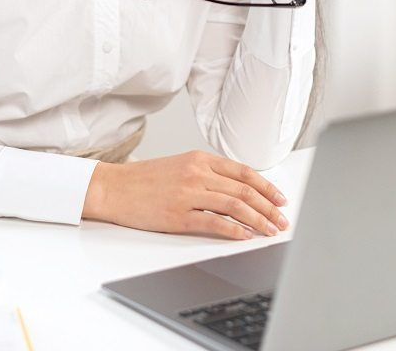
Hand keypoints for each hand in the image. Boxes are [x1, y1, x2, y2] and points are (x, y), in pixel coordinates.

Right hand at [83, 150, 289, 239]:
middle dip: (268, 207)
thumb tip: (238, 189)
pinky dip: (234, 230)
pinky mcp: (179, 215)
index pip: (244, 172)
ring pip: (234, 205)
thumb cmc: (145, 179)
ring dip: (258, 220)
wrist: (114, 188)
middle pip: (244, 190)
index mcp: (200, 159)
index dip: (267, 187)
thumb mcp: (180, 165)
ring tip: (269, 230)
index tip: (280, 199)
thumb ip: (208, 173)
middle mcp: (197, 173)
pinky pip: (214, 222)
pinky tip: (245, 237)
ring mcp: (188, 194)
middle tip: (282, 220)